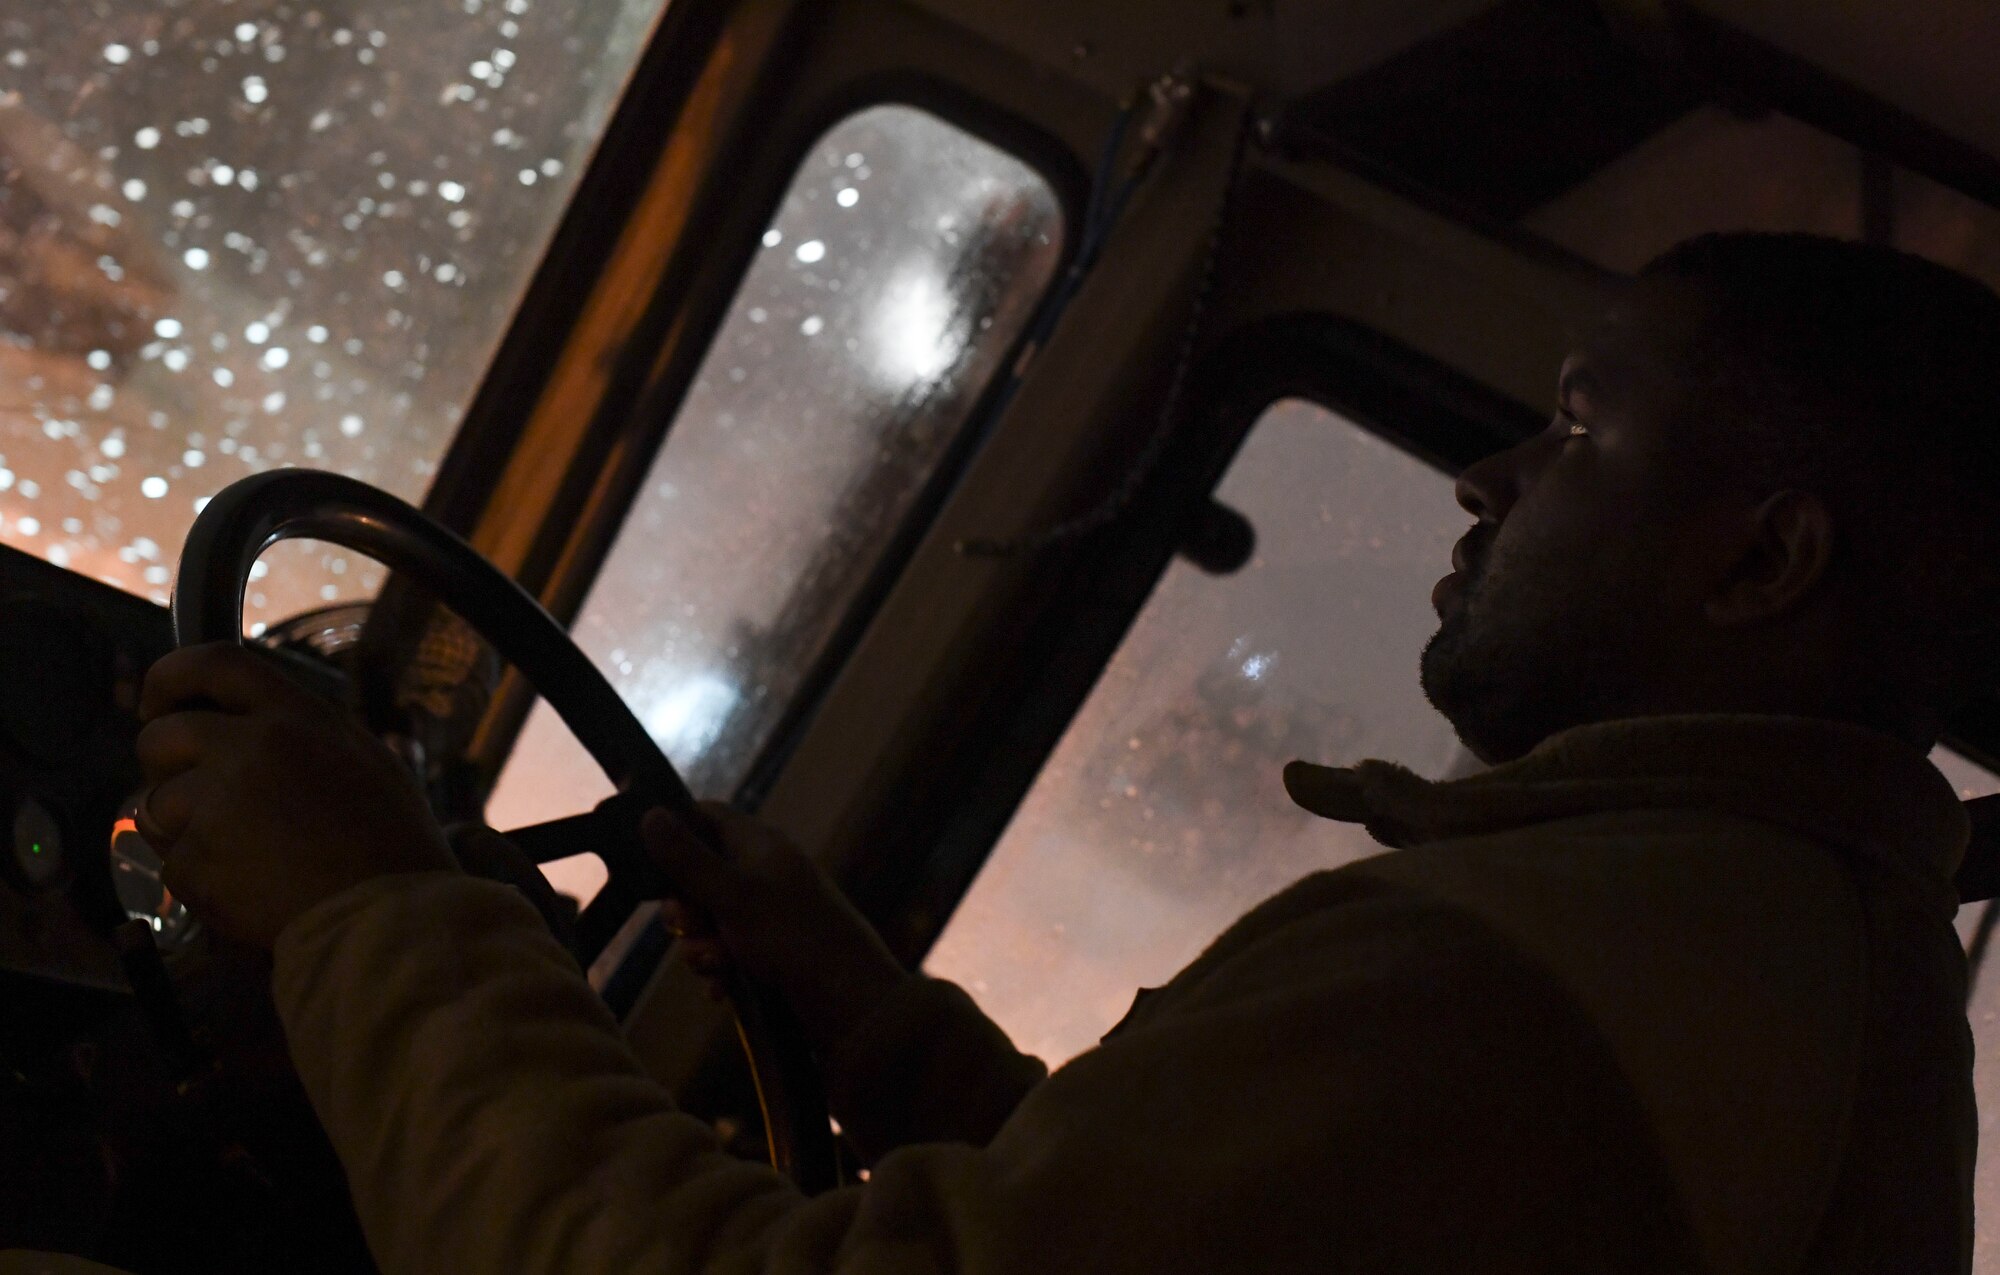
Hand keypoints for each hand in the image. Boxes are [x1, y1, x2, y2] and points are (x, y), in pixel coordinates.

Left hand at [135, 642, 457, 948]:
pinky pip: (172, 864)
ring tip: (240, 855)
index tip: (157, 702)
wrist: (388, 917)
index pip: (212, 663)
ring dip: (182, 830)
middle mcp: (250, 748)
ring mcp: (219, 804)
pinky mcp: (198, 860)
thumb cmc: (391, 844)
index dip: (170, 678)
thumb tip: (247, 725)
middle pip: (160, 737)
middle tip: (198, 797)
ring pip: (155, 805)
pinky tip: (248, 889)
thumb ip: (301, 733)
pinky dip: (199, 881)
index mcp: (296, 716)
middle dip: (165, 767)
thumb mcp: (364, 759)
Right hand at [646, 804, 908, 1056]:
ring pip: (709, 922)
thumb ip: (687, 859)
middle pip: (698, 876)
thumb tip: (649, 813)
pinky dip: (721, 970)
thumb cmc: (793, 937)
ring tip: (719, 965)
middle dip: (685, 909)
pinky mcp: (770, 953)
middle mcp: (763, 873)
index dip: (674, 831)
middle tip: (690, 925)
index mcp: (759, 845)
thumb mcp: (732, 894)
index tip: (646, 858)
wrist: (850, 1003)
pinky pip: (726, 954)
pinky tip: (724, 989)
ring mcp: (767, 914)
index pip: (706, 816)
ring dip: (702, 947)